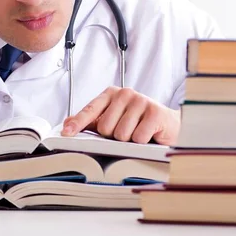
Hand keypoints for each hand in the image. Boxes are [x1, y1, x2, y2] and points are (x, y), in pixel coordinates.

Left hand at [61, 86, 179, 145]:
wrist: (168, 124)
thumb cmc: (138, 121)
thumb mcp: (114, 119)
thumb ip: (91, 121)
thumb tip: (67, 124)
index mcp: (111, 94)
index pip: (90, 110)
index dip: (77, 123)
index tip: (66, 133)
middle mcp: (125, 93)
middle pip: (105, 127)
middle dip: (114, 137)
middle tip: (126, 132)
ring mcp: (140, 101)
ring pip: (121, 135)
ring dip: (129, 141)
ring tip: (138, 133)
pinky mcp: (155, 112)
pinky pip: (138, 137)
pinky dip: (142, 142)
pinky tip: (149, 135)